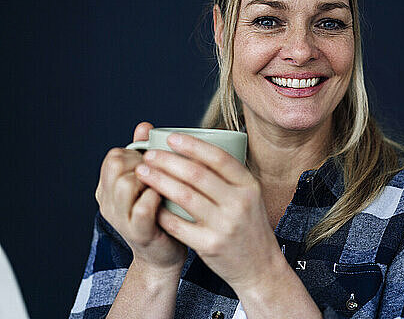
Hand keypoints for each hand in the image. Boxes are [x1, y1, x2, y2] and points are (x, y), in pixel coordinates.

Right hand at [95, 122, 186, 273]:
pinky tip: (170, 198)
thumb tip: (144, 126)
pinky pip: (142, 208)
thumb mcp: (151, 182)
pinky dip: (156, 198)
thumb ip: (146, 155)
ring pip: (126, 183)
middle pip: (116, 165)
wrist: (164, 257)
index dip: (138, 153)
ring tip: (167, 186)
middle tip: (164, 174)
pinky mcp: (138, 233)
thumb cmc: (162, 214)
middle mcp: (108, 202)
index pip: (114, 156)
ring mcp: (120, 218)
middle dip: (144, 164)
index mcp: (108, 187)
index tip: (158, 163)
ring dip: (151, 179)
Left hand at [134, 132, 283, 291]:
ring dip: (158, 181)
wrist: (260, 266)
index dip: (192, 145)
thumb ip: (229, 177)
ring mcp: (224, 225)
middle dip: (167, 161)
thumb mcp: (249, 197)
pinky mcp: (210, 245)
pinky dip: (160, 211)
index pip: (219, 158)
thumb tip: (195, 149)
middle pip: (197, 174)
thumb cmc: (249, 226)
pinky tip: (148, 202)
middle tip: (149, 155)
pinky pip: (178, 224)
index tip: (171, 137)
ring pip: (184, 196)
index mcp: (248, 186)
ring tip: (143, 172)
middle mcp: (238, 203)